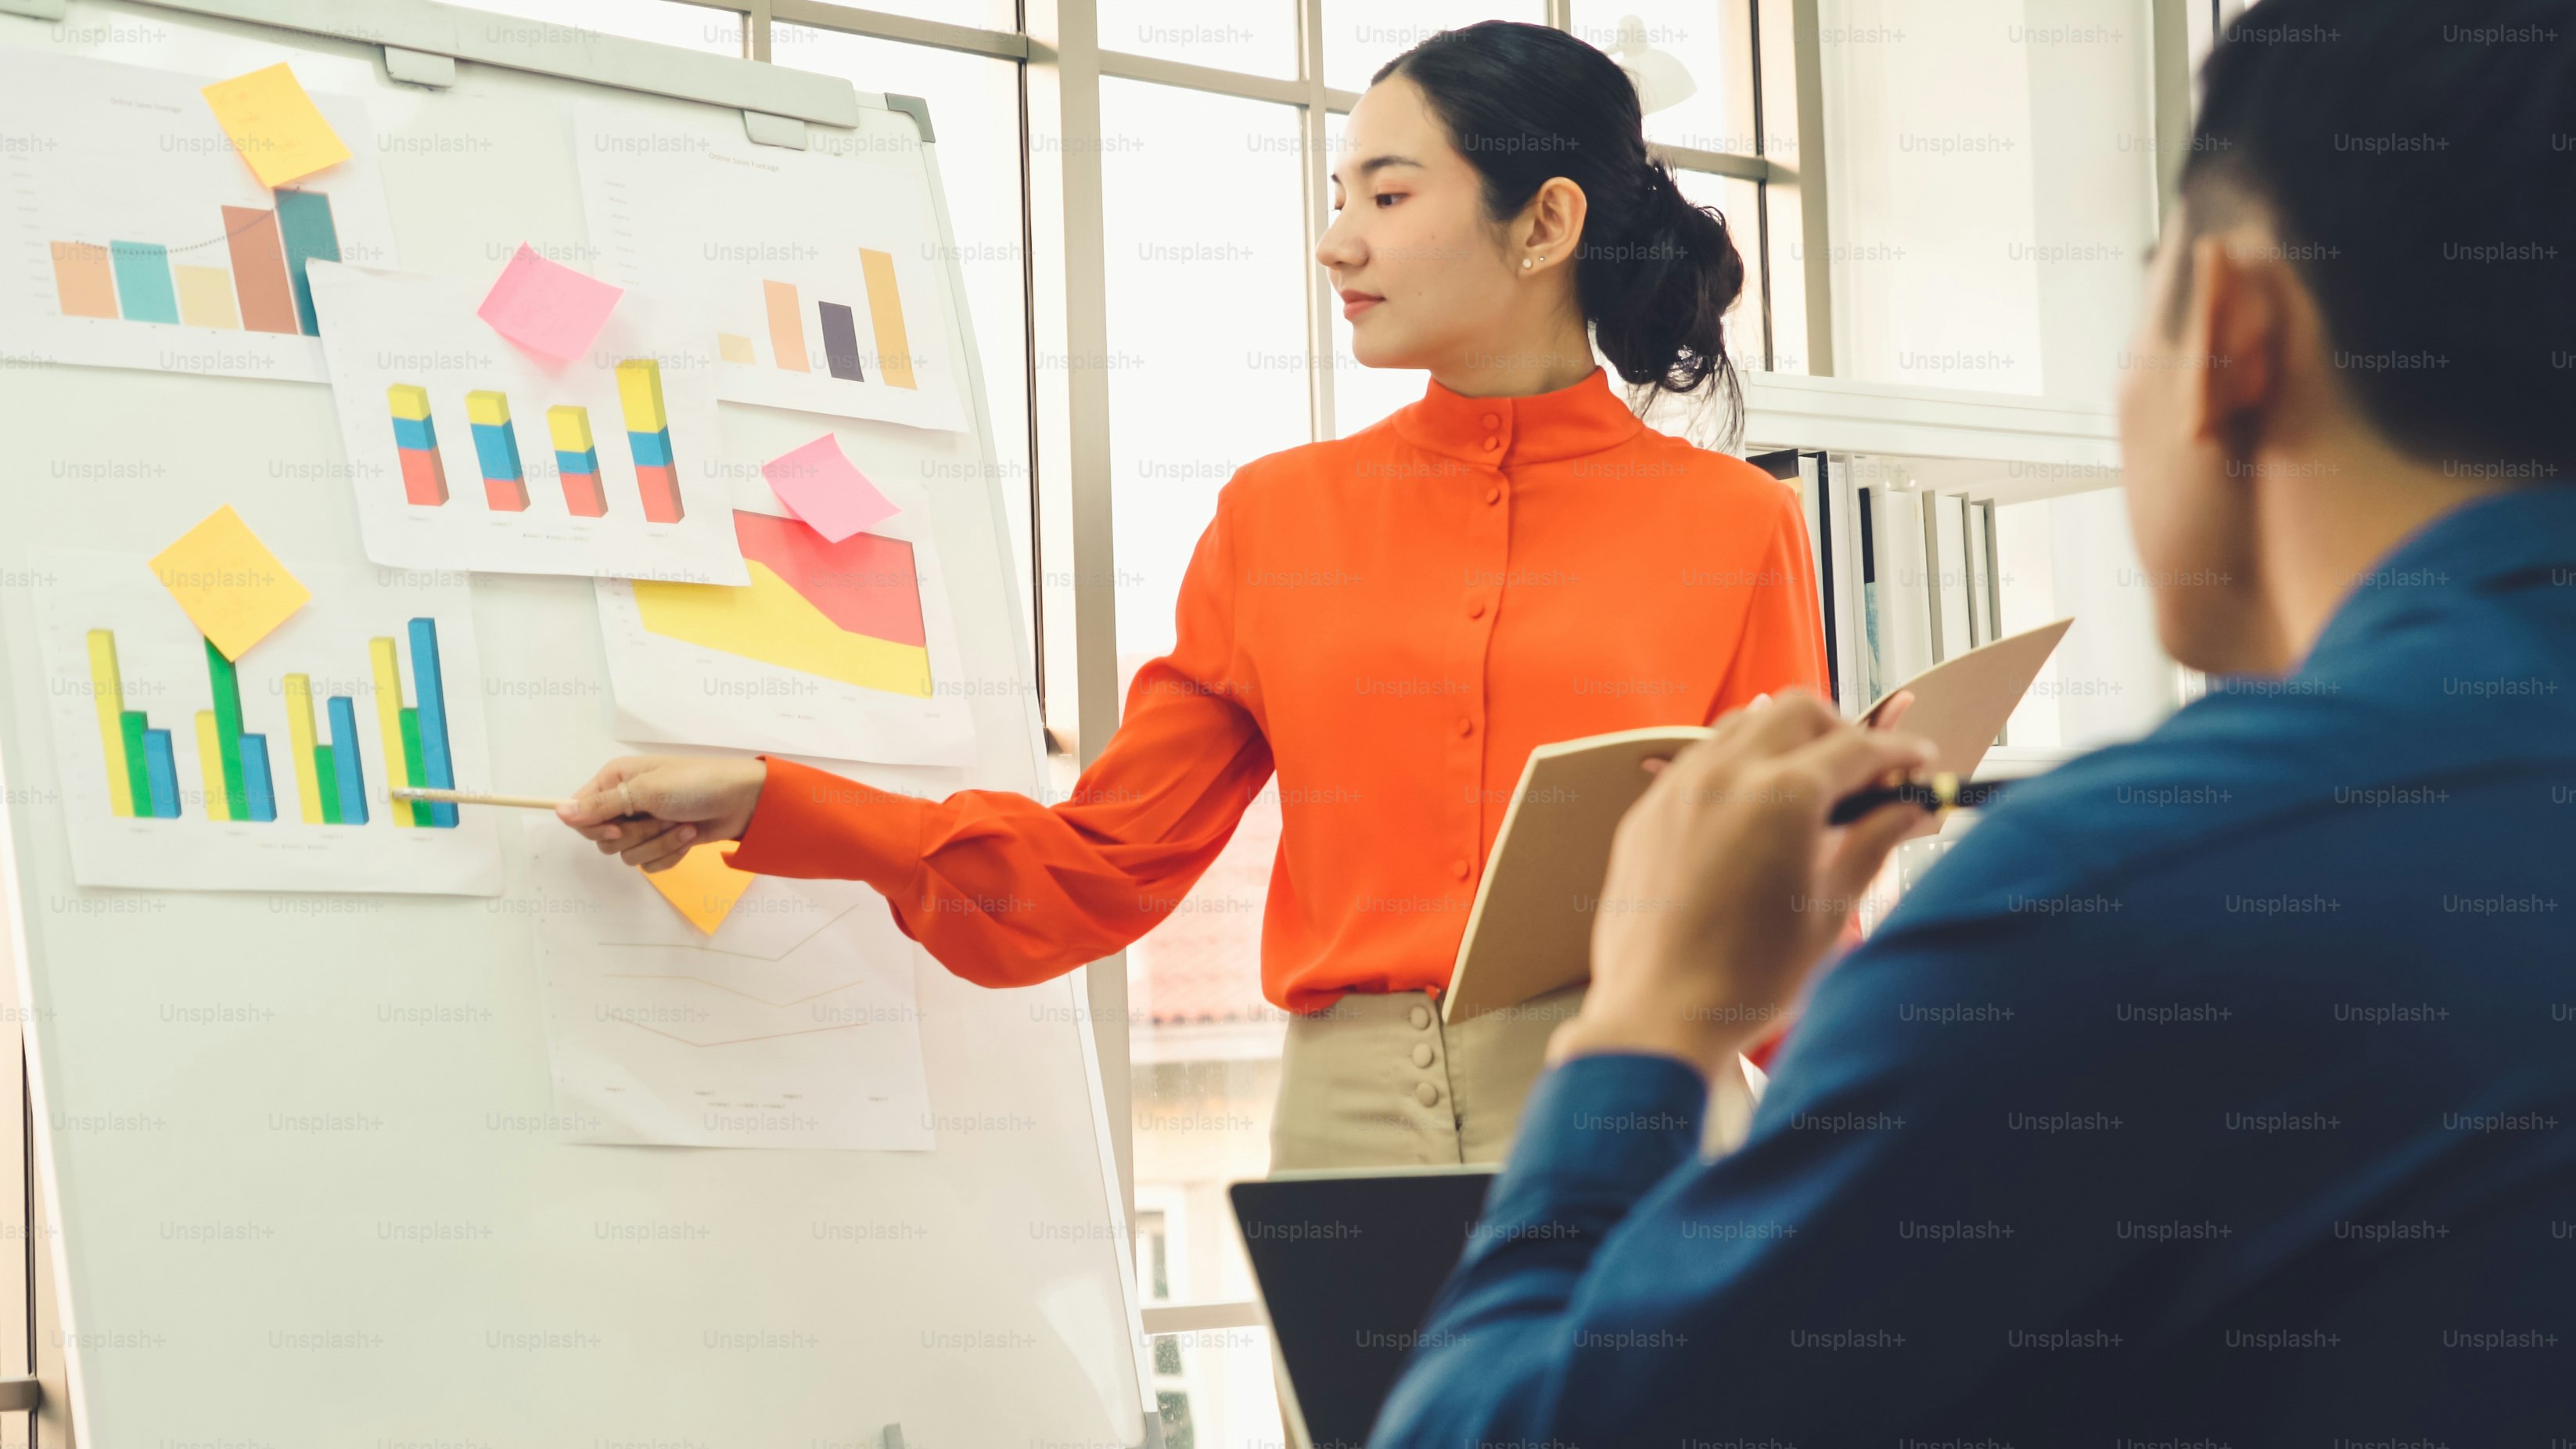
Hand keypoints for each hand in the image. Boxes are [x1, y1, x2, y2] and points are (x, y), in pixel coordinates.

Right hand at [556, 755, 767, 872]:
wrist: (743, 801)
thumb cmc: (696, 784)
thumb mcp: (646, 790)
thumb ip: (601, 805)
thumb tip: (558, 812)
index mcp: (616, 780)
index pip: (581, 813)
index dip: (596, 826)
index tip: (619, 826)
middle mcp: (625, 802)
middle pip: (604, 838)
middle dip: (635, 835)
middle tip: (660, 819)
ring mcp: (645, 824)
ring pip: (628, 854)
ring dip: (658, 844)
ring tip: (682, 825)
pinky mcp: (662, 843)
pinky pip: (650, 863)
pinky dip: (670, 853)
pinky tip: (689, 836)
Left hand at [1549, 691, 1935, 1079]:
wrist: (1657, 1015)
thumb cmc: (1749, 978)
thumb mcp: (1827, 912)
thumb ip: (1870, 845)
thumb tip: (1908, 810)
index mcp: (1783, 798)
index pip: (1858, 747)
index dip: (1898, 751)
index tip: (1918, 760)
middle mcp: (1726, 776)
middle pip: (1798, 711)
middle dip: (1840, 730)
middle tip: (1863, 774)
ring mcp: (1679, 788)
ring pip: (1743, 724)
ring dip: (1784, 739)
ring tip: (1808, 786)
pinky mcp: (1647, 812)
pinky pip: (1699, 760)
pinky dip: (1737, 765)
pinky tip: (1751, 810)